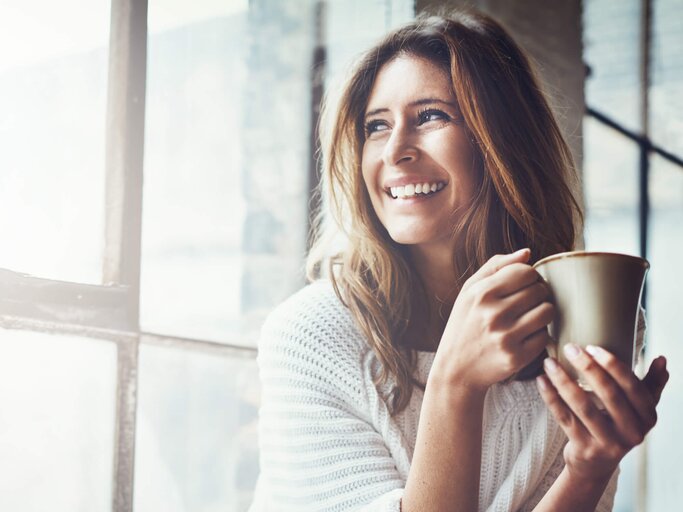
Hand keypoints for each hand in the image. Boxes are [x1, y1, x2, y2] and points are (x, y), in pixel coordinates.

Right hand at [432, 248, 553, 391]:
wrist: (456, 368)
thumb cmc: (464, 324)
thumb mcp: (469, 291)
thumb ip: (496, 267)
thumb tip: (527, 253)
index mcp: (482, 293)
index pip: (525, 271)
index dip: (529, 276)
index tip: (523, 284)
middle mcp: (494, 314)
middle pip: (539, 290)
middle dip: (538, 293)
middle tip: (527, 302)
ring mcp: (506, 337)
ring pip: (547, 311)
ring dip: (543, 312)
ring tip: (529, 316)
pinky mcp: (517, 357)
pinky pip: (544, 336)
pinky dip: (539, 334)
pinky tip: (525, 335)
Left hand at [537, 345, 668, 481]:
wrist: (596, 464)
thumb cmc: (617, 427)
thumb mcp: (639, 409)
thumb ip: (651, 384)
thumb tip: (662, 359)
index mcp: (647, 417)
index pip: (632, 387)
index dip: (613, 365)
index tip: (592, 347)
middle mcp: (631, 432)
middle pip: (609, 395)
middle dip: (588, 368)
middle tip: (570, 348)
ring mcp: (608, 443)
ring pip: (583, 406)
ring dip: (564, 381)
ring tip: (549, 362)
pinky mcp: (584, 448)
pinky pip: (564, 418)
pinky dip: (551, 397)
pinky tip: (541, 381)